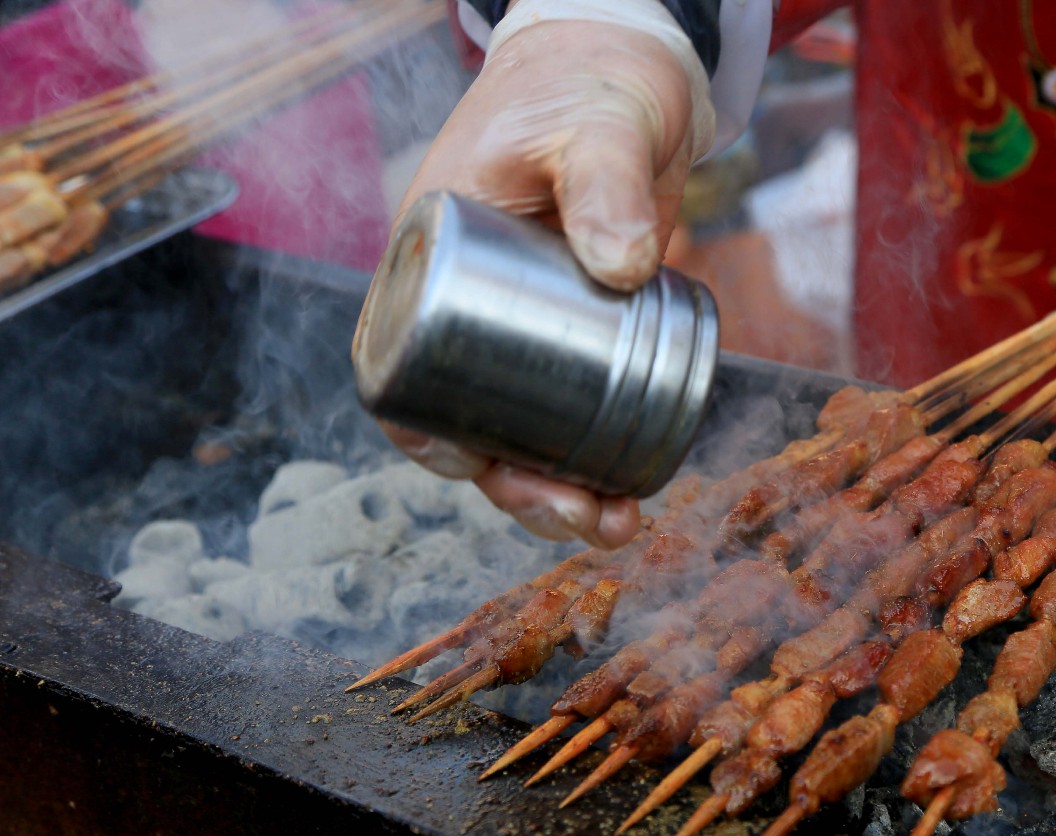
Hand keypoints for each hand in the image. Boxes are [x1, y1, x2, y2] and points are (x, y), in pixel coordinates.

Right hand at [360, 13, 710, 547]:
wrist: (632, 73)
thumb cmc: (589, 86)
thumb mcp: (592, 127)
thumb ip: (602, 181)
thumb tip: (621, 267)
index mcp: (432, 258)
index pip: (403, 366)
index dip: (431, 433)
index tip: (481, 466)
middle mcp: (468, 305)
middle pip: (472, 421)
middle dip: (521, 486)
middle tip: (586, 517)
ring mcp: (524, 326)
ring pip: (525, 429)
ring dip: (562, 488)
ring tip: (619, 523)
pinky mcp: (580, 334)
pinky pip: (576, 410)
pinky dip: (599, 455)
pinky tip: (634, 492)